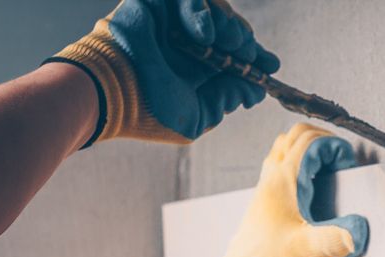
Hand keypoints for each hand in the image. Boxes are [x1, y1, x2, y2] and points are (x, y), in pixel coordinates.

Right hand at [49, 0, 278, 145]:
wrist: (112, 93)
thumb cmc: (149, 112)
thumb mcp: (197, 116)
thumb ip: (225, 100)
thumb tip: (255, 91)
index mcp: (198, 70)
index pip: (235, 58)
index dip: (256, 59)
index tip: (272, 65)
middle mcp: (189, 44)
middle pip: (231, 32)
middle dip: (245, 43)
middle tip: (247, 53)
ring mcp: (174, 22)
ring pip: (216, 11)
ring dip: (229, 26)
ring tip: (229, 42)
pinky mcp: (157, 3)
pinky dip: (201, 11)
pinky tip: (205, 32)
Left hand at [191, 124, 369, 256]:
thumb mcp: (308, 252)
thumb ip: (336, 239)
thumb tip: (360, 231)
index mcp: (282, 181)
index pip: (309, 141)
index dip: (334, 146)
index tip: (349, 164)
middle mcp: (270, 180)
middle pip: (293, 137)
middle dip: (321, 139)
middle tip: (339, 157)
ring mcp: (264, 192)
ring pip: (283, 152)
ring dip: (306, 151)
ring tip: (327, 170)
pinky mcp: (263, 206)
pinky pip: (279, 171)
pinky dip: (297, 169)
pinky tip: (311, 194)